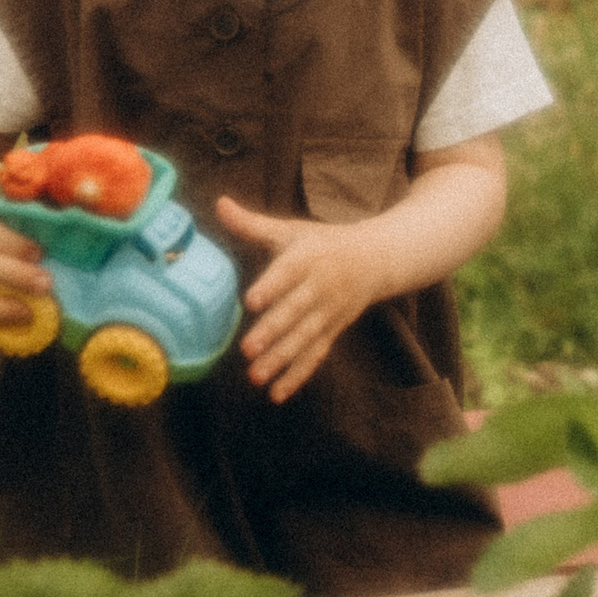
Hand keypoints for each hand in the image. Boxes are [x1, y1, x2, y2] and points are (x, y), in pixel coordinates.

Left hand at [217, 196, 389, 401]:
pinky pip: (316, 355)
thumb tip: (219, 203)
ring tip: (255, 376)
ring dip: (281, 359)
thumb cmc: (323, 242)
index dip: (271, 285)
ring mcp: (329, 311)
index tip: (251, 300)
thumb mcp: (292, 230)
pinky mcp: (333, 330)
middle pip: (296, 311)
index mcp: (309, 257)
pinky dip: (298, 375)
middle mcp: (321, 286)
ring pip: (305, 338)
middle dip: (273, 331)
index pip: (288, 272)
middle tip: (247, 349)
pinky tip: (277, 394)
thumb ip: (253, 224)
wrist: (377, 258)